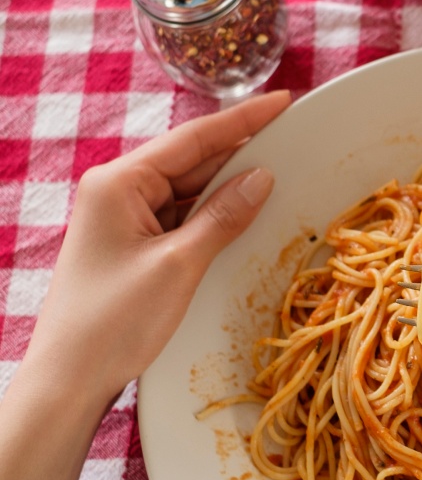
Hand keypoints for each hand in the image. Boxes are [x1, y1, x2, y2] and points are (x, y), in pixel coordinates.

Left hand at [23, 90, 290, 405]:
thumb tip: (262, 177)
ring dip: (230, 186)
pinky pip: (183, 216)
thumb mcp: (179, 265)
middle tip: (291, 136)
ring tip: (280, 171)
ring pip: (190, 189)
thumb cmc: (115, 320)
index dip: (243, 120)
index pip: (193, 139)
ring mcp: (124, 218)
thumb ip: (223, 217)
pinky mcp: (134, 244)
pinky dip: (214, 214)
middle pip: (192, 159)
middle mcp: (118, 191)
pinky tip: (246, 211)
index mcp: (119, 182)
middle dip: (240, 151)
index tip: (283, 101)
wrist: (70, 378)